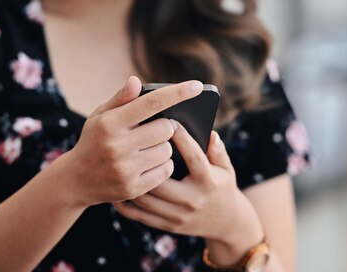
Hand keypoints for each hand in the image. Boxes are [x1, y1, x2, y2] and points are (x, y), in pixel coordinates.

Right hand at [57, 76, 203, 207]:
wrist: (75, 180)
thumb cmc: (94, 141)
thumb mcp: (100, 116)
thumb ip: (121, 99)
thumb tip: (137, 81)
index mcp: (110, 123)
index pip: (151, 103)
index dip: (177, 93)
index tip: (197, 86)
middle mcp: (118, 145)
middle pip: (166, 128)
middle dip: (165, 127)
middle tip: (153, 130)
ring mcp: (126, 168)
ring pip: (168, 150)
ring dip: (164, 147)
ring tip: (146, 149)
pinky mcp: (134, 188)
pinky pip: (165, 170)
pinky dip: (162, 165)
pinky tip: (148, 163)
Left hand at [115, 125, 264, 263]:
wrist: (226, 223)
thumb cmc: (222, 186)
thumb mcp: (226, 168)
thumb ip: (218, 150)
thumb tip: (211, 134)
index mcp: (208, 182)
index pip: (193, 156)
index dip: (181, 137)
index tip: (170, 121)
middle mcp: (192, 200)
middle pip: (161, 179)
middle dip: (146, 160)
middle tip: (134, 141)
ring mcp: (179, 215)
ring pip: (146, 198)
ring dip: (132, 180)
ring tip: (123, 162)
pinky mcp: (168, 226)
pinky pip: (140, 216)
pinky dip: (126, 203)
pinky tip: (120, 186)